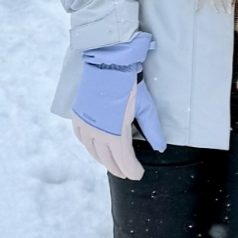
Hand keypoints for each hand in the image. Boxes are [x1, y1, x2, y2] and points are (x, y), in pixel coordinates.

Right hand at [71, 34, 165, 177]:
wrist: (107, 63)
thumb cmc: (129, 83)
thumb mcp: (145, 107)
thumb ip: (152, 130)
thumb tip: (160, 148)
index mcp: (115, 134)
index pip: (124, 161)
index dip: (132, 170)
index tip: (138, 174)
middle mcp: (97, 134)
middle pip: (108, 160)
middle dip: (119, 168)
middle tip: (126, 172)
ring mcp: (85, 125)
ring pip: (93, 152)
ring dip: (104, 159)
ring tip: (113, 163)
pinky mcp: (77, 116)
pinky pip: (82, 139)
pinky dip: (90, 146)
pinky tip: (95, 148)